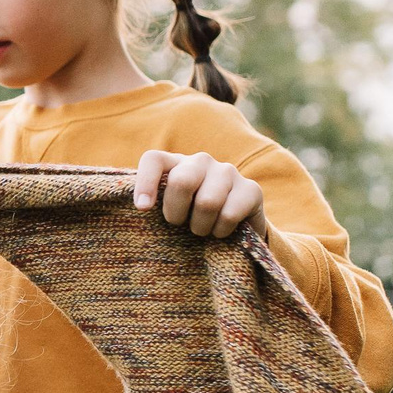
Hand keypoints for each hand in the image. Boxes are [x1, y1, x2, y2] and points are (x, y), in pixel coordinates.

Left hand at [132, 150, 265, 238]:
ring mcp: (228, 172)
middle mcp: (201, 161)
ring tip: (201, 229)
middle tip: (179, 224)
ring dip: (200, 227)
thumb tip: (141, 207)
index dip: (146, 183)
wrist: (234, 230)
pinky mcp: (251, 189)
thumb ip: (152, 205)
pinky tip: (222, 230)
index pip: (154, 160)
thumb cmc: (190, 219)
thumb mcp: (168, 210)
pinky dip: (220, 232)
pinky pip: (229, 215)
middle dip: (176, 212)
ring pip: (207, 202)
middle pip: (182, 181)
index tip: (143, 208)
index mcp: (175, 163)